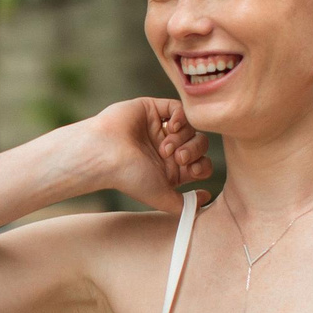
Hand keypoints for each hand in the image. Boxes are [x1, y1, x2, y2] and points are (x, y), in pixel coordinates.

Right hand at [70, 97, 212, 214]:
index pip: (201, 163)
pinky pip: (179, 108)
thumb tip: (207, 199)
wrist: (105, 155)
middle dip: (194, 150)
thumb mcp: (162, 197)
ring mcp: (160, 128)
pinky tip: (171, 126)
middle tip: (177, 157)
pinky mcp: (153, 109)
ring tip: (165, 146)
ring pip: (191, 127)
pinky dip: (181, 117)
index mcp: (170, 168)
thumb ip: (186, 204)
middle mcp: (166, 147)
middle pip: (199, 144)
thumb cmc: (129, 178)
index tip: (192, 170)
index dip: (202, 165)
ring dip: (184, 137)